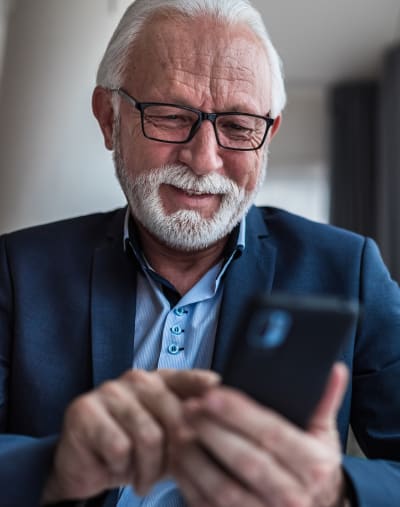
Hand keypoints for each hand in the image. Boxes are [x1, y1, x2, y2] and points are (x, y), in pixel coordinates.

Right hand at [41, 368, 219, 503]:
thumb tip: (218, 424)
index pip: (184, 378)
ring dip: (149, 469)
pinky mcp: (84, 410)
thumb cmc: (134, 452)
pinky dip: (122, 468)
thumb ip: (187, 426)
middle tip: (169, 474)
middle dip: (177, 452)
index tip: (216, 386)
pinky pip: (119, 447)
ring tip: (142, 478)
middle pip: (173, 413)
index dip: (200, 383)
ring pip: (148, 435)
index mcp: (157, 381)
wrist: (86, 468)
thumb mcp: (166, 440)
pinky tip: (117, 470)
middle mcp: (136, 379)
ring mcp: (109, 391)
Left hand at [171, 363, 348, 506]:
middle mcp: (293, 496)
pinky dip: (190, 482)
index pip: (272, 433)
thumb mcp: (324, 436)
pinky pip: (209, 506)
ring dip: (196, 457)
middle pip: (246, 460)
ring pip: (224, 488)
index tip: (212, 394)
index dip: (239, 413)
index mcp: (314, 466)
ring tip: (179, 428)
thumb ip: (324, 401)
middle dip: (213, 430)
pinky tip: (179, 458)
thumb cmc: (315, 470)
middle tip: (190, 406)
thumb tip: (334, 369)